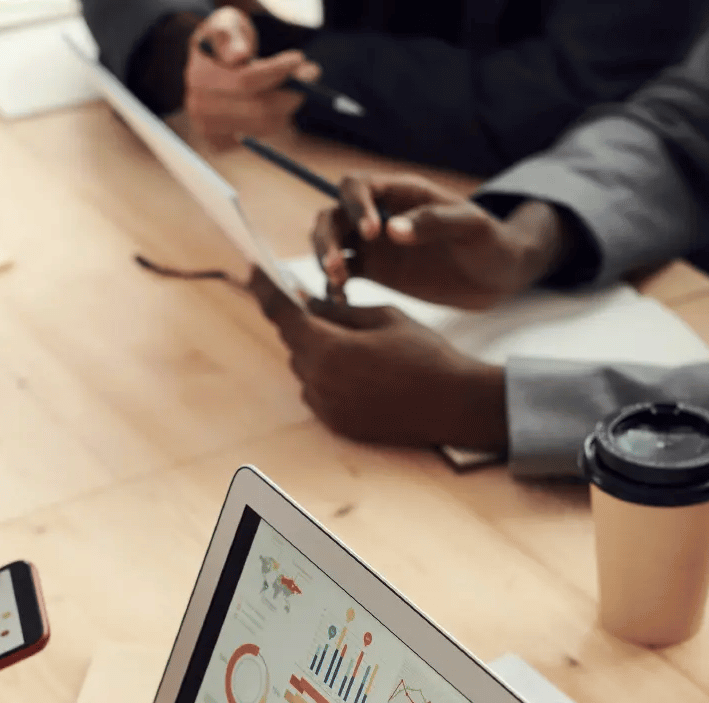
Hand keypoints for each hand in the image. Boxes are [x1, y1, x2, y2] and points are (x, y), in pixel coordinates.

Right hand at [184, 8, 315, 143]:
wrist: (209, 64)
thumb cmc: (226, 40)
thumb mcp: (227, 25)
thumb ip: (231, 37)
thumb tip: (238, 56)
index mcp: (199, 75)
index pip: (246, 80)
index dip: (277, 71)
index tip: (298, 58)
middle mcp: (199, 105)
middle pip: (258, 109)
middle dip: (290, 93)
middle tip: (310, 74)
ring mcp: (207, 128)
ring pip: (262, 125)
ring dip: (286, 108)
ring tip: (294, 87)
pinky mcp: (218, 143)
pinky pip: (258, 136)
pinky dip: (275, 120)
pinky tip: (274, 104)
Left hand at [249, 270, 507, 450]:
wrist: (455, 404)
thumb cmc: (426, 354)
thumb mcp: (384, 317)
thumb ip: (339, 309)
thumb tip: (308, 301)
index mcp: (328, 349)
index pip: (282, 314)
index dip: (265, 289)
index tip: (253, 271)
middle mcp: (319, 382)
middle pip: (294, 342)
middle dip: (307, 324)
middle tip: (331, 311)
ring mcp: (327, 408)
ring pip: (305, 369)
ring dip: (319, 353)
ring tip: (362, 348)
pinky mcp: (338, 426)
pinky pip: (318, 394)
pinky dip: (329, 379)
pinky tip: (364, 374)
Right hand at [312, 175, 564, 308]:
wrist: (497, 276)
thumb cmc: (491, 242)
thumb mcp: (472, 227)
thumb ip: (434, 222)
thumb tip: (391, 230)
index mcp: (402, 193)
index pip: (357, 185)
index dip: (355, 205)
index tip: (371, 233)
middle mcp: (380, 214)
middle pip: (332, 214)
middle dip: (327, 237)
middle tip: (338, 265)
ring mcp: (375, 244)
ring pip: (332, 242)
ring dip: (325, 259)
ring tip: (337, 283)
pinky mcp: (375, 271)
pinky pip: (342, 274)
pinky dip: (334, 285)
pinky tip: (342, 301)